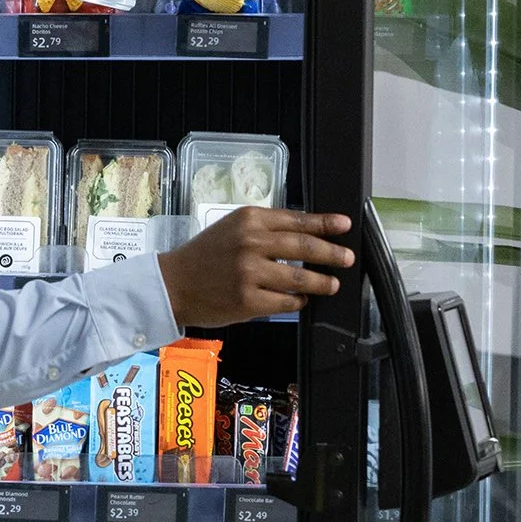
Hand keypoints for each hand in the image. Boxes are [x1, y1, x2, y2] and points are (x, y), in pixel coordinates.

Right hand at [158, 208, 355, 327]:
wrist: (173, 283)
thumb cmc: (204, 255)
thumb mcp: (232, 228)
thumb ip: (265, 228)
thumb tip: (305, 235)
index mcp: (249, 219)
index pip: (297, 219)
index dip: (325, 223)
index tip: (343, 225)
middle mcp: (251, 243)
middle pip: (304, 247)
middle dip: (332, 253)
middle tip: (347, 258)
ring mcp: (250, 273)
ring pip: (300, 278)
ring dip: (321, 282)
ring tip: (332, 283)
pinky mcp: (248, 300)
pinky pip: (286, 302)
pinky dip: (298, 302)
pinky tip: (301, 300)